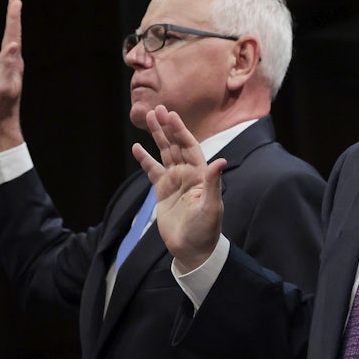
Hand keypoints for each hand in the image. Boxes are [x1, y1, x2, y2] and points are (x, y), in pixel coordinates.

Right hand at [0, 0, 25, 152]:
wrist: (2, 120)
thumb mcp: (1, 85)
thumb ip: (7, 65)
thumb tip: (14, 45)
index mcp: (13, 62)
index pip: (13, 34)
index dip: (13, 16)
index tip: (16, 0)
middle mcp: (14, 62)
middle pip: (14, 33)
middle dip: (14, 15)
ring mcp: (10, 67)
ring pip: (12, 40)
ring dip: (12, 25)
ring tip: (13, 12)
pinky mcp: (5, 73)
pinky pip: (7, 50)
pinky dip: (8, 39)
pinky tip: (8, 39)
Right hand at [131, 105, 226, 272]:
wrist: (193, 249)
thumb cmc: (206, 229)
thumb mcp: (211, 206)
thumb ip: (213, 183)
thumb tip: (221, 161)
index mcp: (201, 175)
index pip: (190, 147)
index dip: (181, 131)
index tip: (172, 115)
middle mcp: (188, 174)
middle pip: (176, 145)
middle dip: (167, 127)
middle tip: (157, 108)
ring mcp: (175, 182)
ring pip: (164, 154)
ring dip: (157, 137)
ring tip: (148, 118)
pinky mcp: (163, 192)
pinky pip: (152, 171)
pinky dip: (145, 160)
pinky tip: (136, 147)